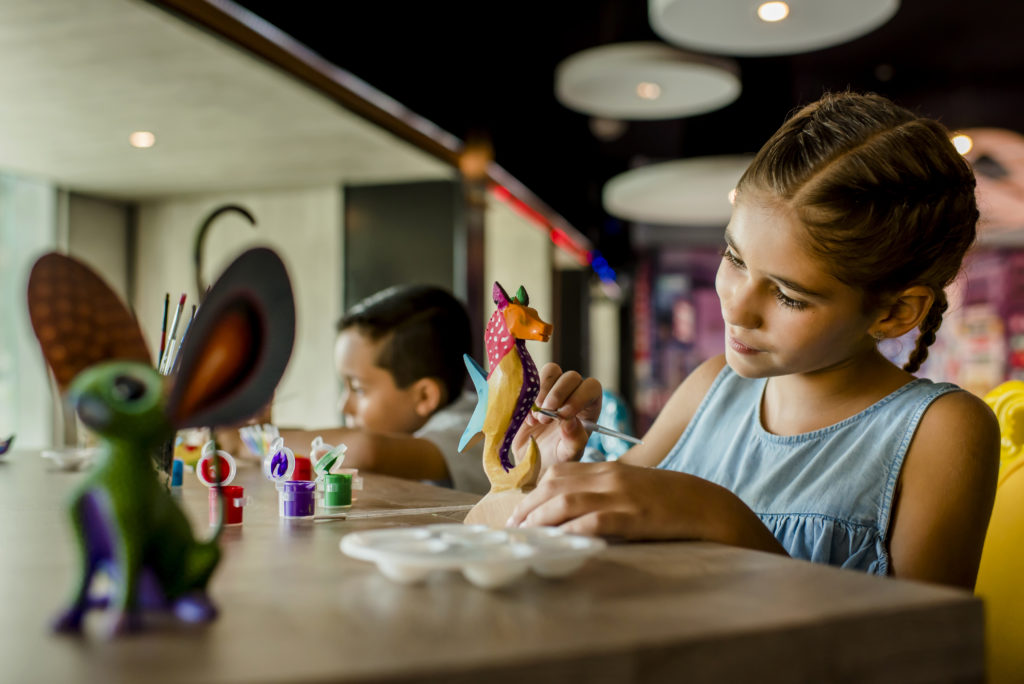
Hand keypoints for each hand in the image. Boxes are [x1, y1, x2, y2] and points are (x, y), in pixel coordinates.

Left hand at [508, 461, 718, 539]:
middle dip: (529, 507)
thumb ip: (602, 491)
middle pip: (555, 486)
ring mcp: (621, 496)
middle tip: (514, 528)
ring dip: (541, 519)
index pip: (559, 473)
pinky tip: (559, 542)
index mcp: (607, 468)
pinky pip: (595, 522)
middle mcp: (609, 478)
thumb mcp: (631, 486)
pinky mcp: (634, 517)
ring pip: (567, 502)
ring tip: (526, 536)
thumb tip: (572, 508)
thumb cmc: (667, 499)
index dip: (534, 492)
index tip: (520, 512)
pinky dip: (572, 531)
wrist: (706, 504)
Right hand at [512, 363, 601, 472]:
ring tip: (538, 418)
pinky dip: (528, 397)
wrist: (530, 460)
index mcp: (588, 408)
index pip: (591, 388)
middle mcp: (573, 394)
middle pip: (571, 377)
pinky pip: (531, 380)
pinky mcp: (533, 390)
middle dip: (557, 395)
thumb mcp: (568, 456)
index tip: (563, 415)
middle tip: (546, 419)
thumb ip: (574, 441)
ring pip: (552, 371)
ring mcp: (552, 389)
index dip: (579, 397)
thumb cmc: (556, 458)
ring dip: (542, 392)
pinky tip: (529, 420)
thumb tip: (571, 422)